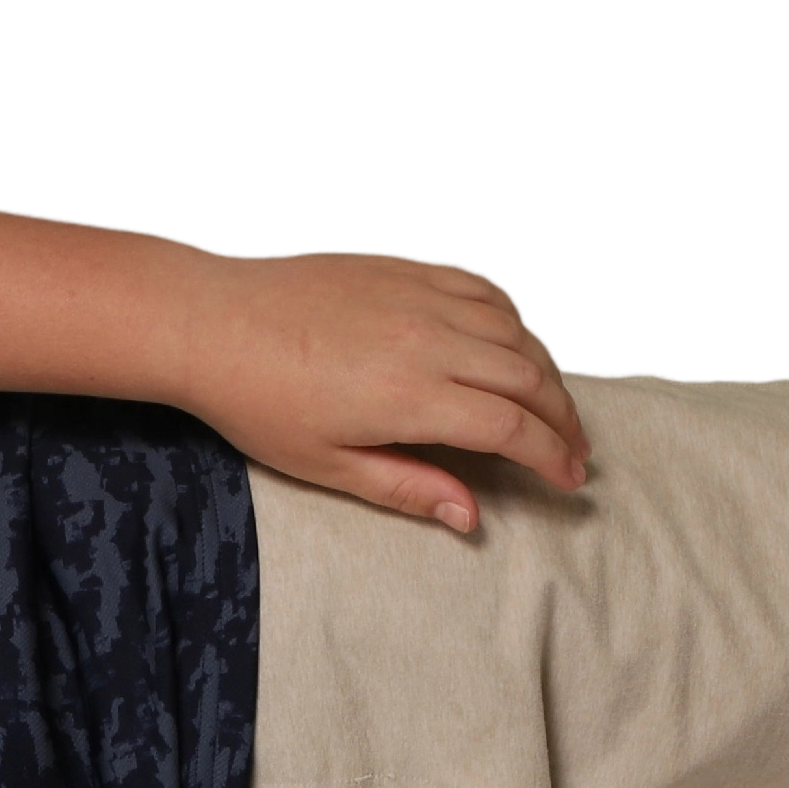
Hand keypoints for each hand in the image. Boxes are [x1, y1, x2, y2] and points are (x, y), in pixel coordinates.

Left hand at [172, 248, 589, 535]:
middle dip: (564, 420)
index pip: (513, 428)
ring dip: (547, 371)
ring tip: (554, 406)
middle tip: (576, 452)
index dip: (552, 457)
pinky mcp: (408, 269)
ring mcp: (422, 296)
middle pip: (530, 379)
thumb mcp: (326, 465)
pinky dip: (514, 320)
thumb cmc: (257, 400)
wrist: (212, 321)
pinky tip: (515, 344)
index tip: (569, 480)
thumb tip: (470, 518)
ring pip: (517, 332)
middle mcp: (430, 339)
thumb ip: (406, 488)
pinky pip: (486, 290)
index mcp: (412, 396)